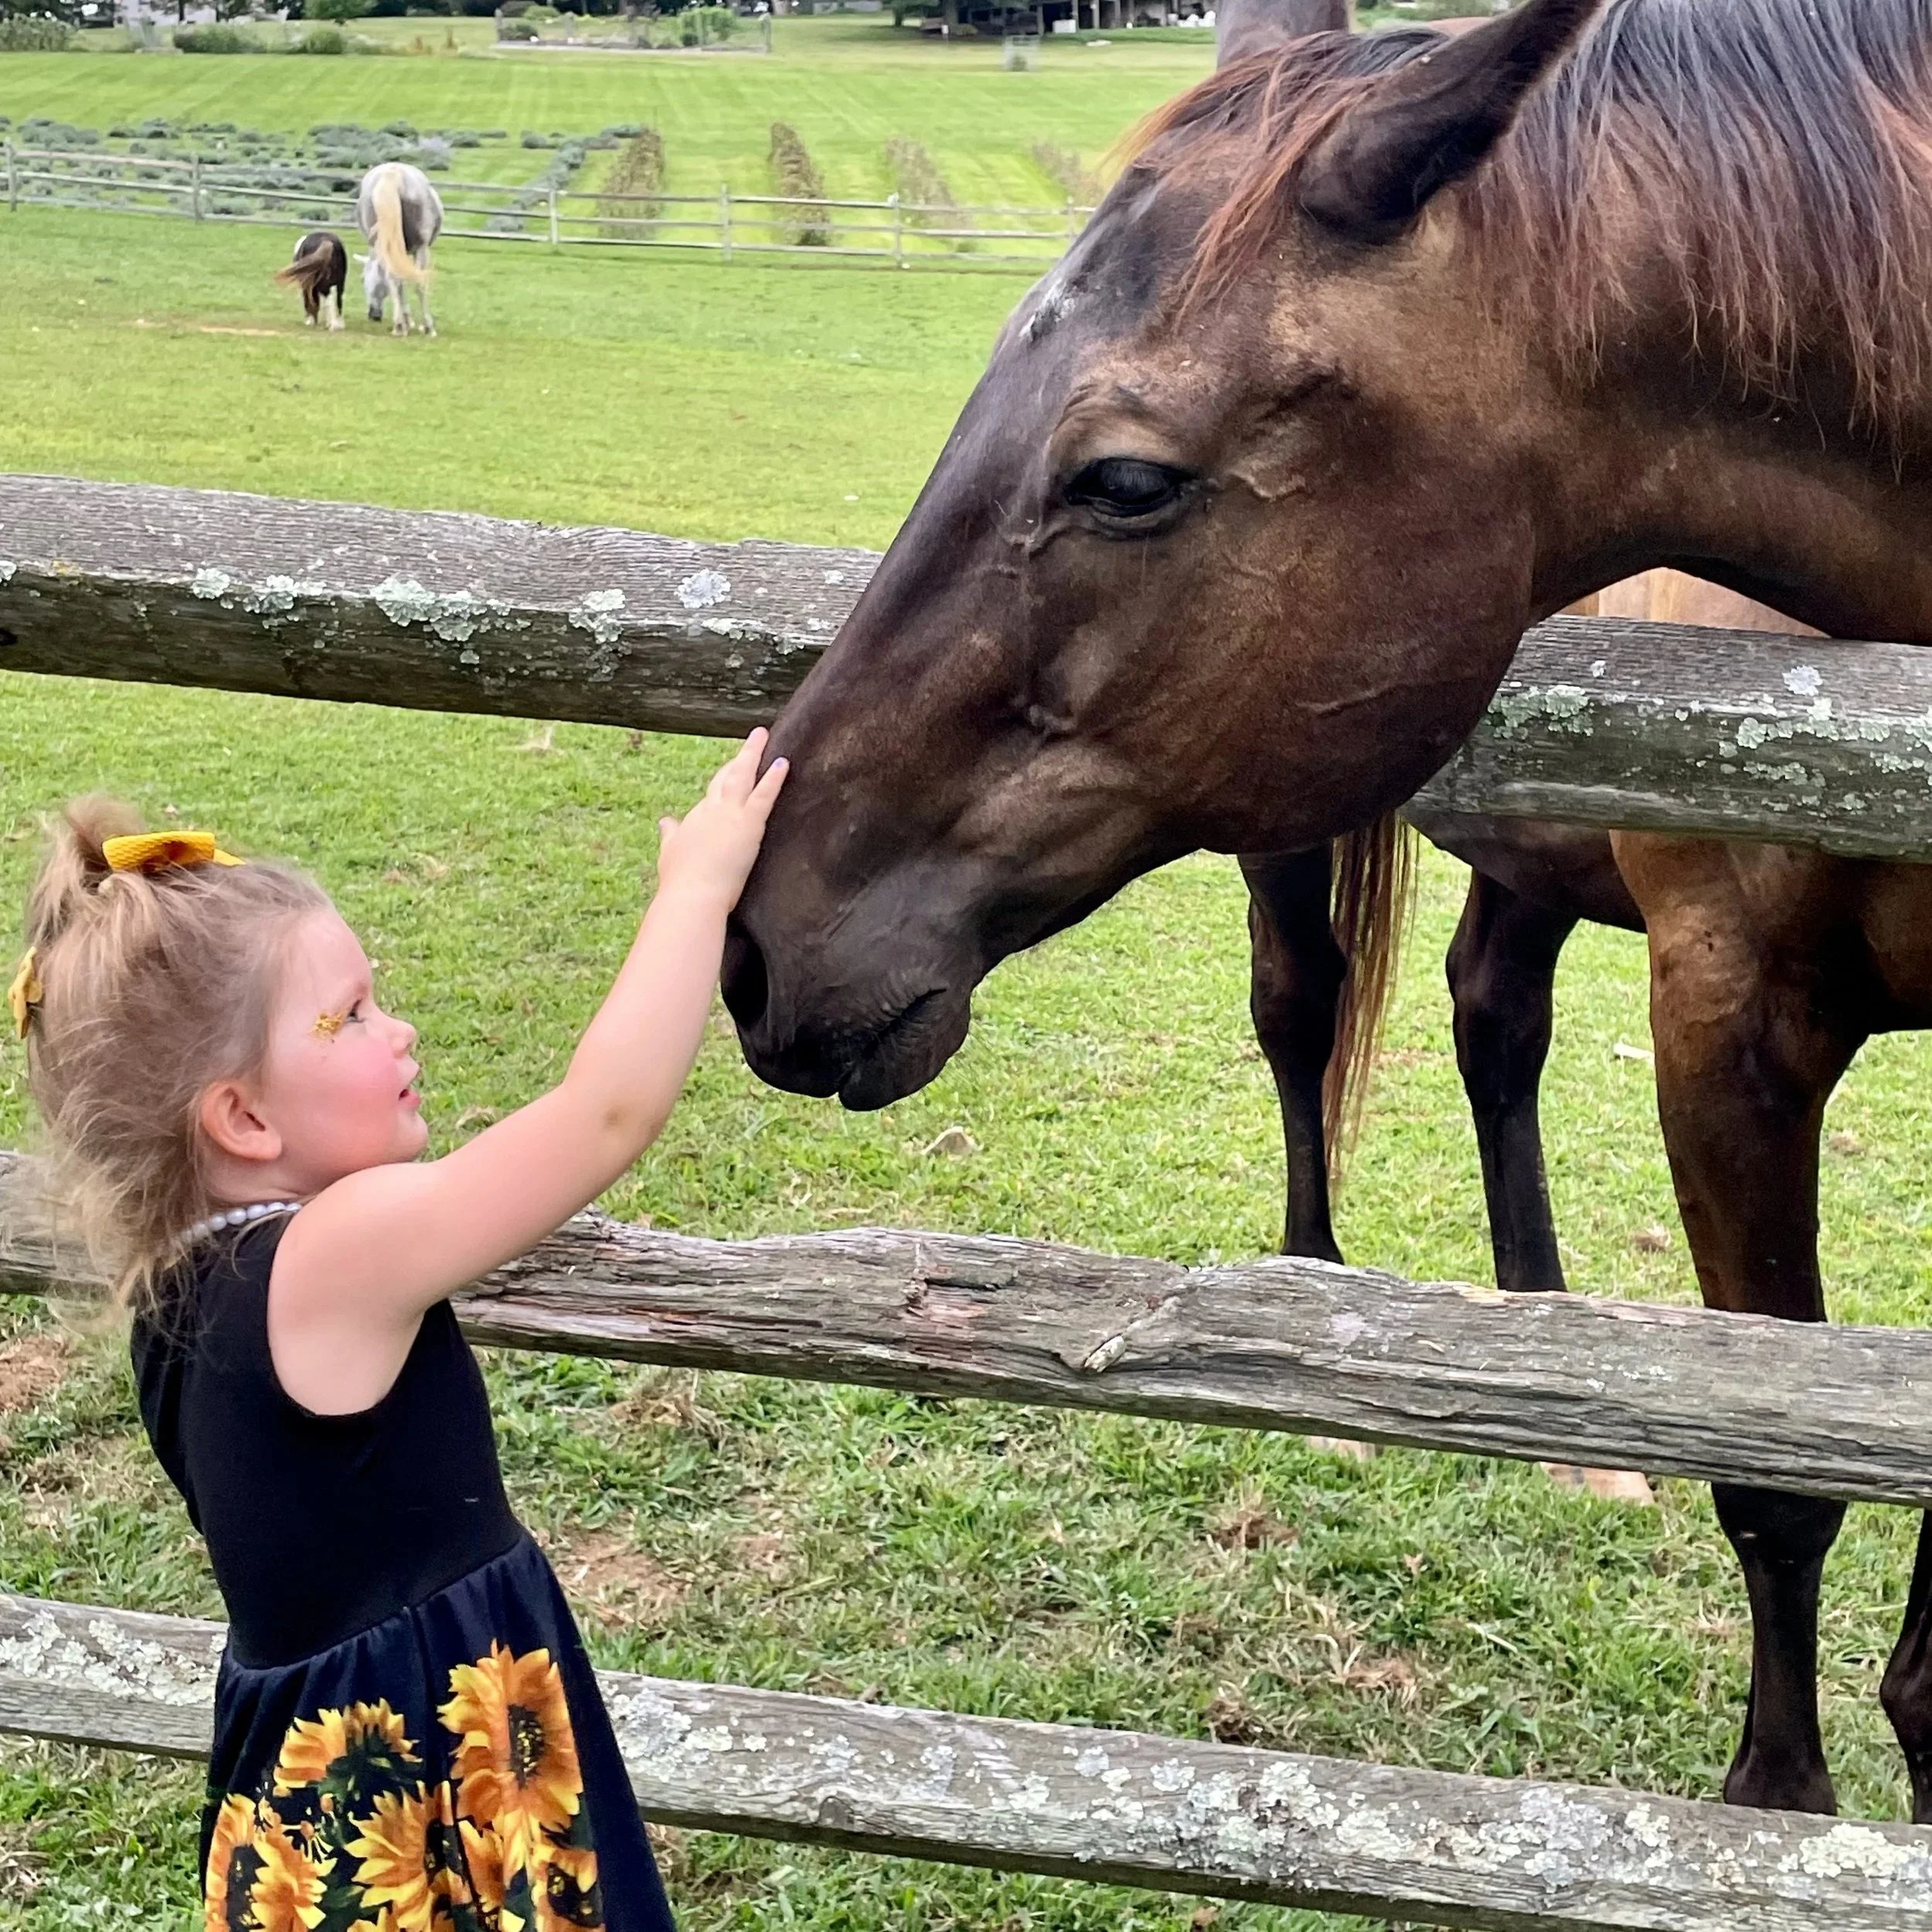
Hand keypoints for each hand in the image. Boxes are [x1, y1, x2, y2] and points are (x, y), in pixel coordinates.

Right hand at [655, 729, 787, 912]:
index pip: (714, 791)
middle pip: (727, 776)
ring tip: (764, 736)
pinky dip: (773, 777)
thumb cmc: (680, 880)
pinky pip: (764, 794)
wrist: (691, 894)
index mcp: (698, 817)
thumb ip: (670, 834)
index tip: (733, 766)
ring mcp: (731, 814)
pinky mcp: (749, 824)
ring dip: (754, 754)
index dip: (725, 777)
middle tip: (755, 738)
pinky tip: (783, 762)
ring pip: (743, 776)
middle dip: (741, 757)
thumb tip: (665, 822)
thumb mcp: (670, 851)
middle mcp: (712, 809)